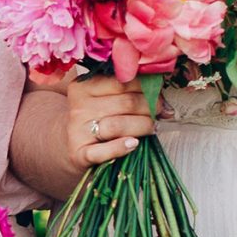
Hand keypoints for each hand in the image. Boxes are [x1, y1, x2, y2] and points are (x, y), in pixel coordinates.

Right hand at [40, 71, 154, 174]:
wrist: (71, 145)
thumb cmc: (96, 118)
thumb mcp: (104, 99)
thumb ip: (129, 93)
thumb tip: (165, 105)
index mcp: (83, 86)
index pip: (122, 82)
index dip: (146, 89)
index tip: (158, 97)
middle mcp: (78, 106)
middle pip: (125, 103)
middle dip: (149, 108)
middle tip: (160, 113)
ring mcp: (77, 131)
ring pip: (118, 125)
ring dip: (142, 126)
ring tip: (152, 128)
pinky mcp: (79, 154)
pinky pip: (102, 151)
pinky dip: (120, 148)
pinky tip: (134, 144)